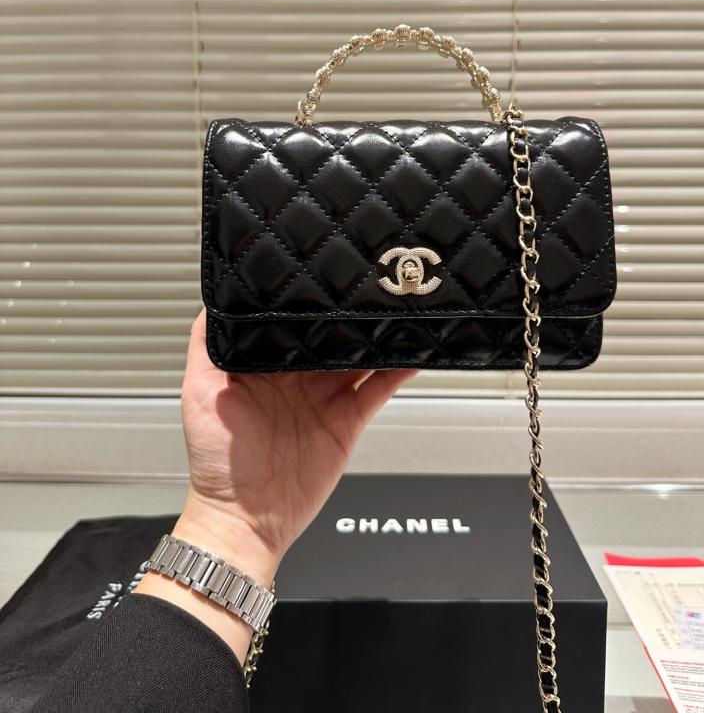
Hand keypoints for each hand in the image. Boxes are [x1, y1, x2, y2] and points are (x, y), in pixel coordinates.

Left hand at [135, 311, 417, 663]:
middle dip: (344, 312)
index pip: (288, 323)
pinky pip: (376, 390)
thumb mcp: (199, 393)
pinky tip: (411, 352)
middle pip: (328, 335)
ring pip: (357, 356)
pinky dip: (396, 371)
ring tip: (394, 308)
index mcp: (263, 366)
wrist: (243, 520)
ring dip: (374, 335)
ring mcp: (323, 398)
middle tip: (366, 284)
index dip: (303, 301)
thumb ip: (205, 346)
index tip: (318, 276)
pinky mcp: (346, 421)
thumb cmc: (214, 463)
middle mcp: (296, 378)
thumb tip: (214, 301)